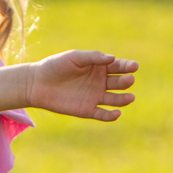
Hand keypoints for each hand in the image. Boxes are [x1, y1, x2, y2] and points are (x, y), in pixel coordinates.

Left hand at [23, 50, 137, 120]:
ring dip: (123, 99)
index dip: (128, 66)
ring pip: (115, 100)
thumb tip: (113, 59)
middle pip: (119, 83)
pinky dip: (110, 115)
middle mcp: (100, 82)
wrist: (38, 84)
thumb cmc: (56, 66)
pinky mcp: (88, 110)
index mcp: (99, 67)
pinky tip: (116, 113)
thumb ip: (93, 57)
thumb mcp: (74, 57)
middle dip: (126, 82)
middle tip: (129, 80)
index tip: (134, 66)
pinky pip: (103, 114)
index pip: (119, 67)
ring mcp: (95, 97)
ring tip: (129, 97)